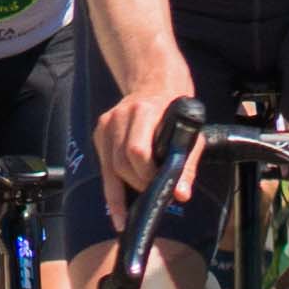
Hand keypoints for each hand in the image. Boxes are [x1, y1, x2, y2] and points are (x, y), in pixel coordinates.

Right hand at [100, 76, 189, 213]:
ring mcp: (106, 123)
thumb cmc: (175, 115)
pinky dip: (113, 183)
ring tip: (138, 200)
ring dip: (123, 188)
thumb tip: (181, 195)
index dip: (147, 174)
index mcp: (144, 111)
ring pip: (109, 168)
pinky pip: (104, 165)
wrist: (155, 87)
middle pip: (121, 163)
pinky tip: (120, 198)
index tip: (159, 187)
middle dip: (137, 183)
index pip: (137, 151)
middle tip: (152, 193)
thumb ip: (186, 166)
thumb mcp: (190, 136)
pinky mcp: (99, 132)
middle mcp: (120, 116)